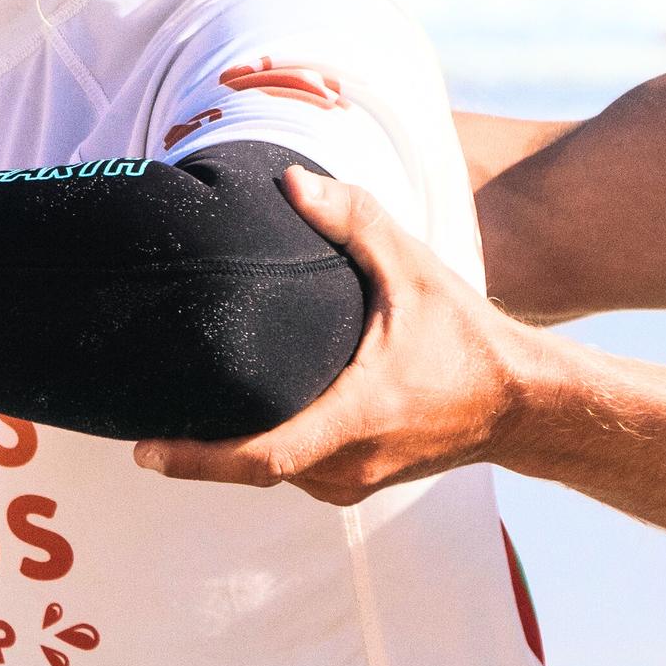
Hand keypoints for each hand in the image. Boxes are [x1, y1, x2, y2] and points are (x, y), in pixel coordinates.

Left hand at [137, 169, 545, 504]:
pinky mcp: (362, 483)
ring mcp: (357, 482)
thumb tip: (291, 182)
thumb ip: (355, 221)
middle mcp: (351, 465)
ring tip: (181, 414)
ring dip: (232, 452)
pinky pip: (299, 472)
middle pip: (255, 468)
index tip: (145, 451)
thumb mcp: (413, 270)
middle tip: (141, 417)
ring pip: (276, 472)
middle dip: (198, 450)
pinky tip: (243, 418)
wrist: (524, 402)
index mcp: (357, 419)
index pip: (263, 457)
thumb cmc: (467, 337)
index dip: (199, 460)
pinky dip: (267, 450)